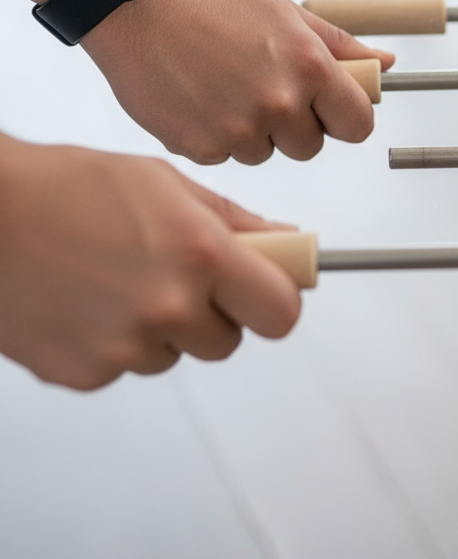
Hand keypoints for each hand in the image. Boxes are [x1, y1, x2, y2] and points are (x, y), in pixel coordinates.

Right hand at [0, 135, 301, 389]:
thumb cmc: (69, 186)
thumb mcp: (166, 184)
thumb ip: (236, 221)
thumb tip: (287, 243)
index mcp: (200, 253)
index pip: (280, 311)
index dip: (276, 300)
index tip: (266, 288)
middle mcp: (170, 306)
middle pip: (230, 340)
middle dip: (215, 311)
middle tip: (179, 274)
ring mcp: (126, 347)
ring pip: (176, 354)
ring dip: (163, 326)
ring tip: (119, 277)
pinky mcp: (85, 374)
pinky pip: (127, 365)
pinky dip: (116, 340)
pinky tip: (87, 298)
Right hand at [82, 0, 394, 164]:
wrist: (142, 9)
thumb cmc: (219, 7)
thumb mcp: (289, 15)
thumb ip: (342, 45)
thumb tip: (386, 65)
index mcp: (310, 67)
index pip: (358, 125)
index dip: (345, 118)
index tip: (330, 110)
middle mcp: (279, 102)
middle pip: (312, 146)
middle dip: (297, 125)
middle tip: (265, 88)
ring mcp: (239, 129)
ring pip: (268, 153)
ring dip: (255, 132)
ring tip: (227, 88)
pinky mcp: (201, 147)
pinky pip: (226, 156)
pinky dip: (217, 136)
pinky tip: (201, 99)